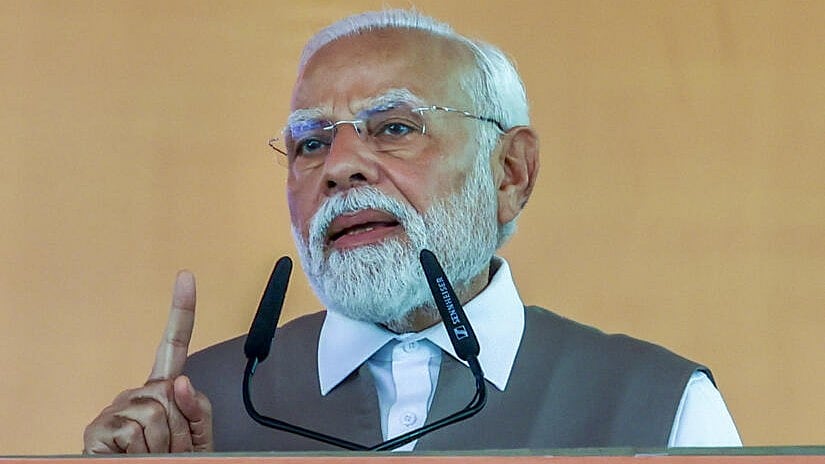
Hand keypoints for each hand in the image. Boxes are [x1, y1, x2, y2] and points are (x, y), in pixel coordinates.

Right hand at [83, 271, 213, 452]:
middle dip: (180, 428)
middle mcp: (136, 394)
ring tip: (152, 455)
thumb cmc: (174, 461)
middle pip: (171, 393)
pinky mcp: (97, 429)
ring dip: (163, 444)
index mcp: (162, 391)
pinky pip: (134, 430)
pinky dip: (141, 451)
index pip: (173, 345)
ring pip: (156, 414)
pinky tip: (131, 456)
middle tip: (170, 449)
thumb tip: (180, 381)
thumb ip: (198, 409)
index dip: (181, 311)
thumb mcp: (197, 438)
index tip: (186, 277)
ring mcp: (114, 409)